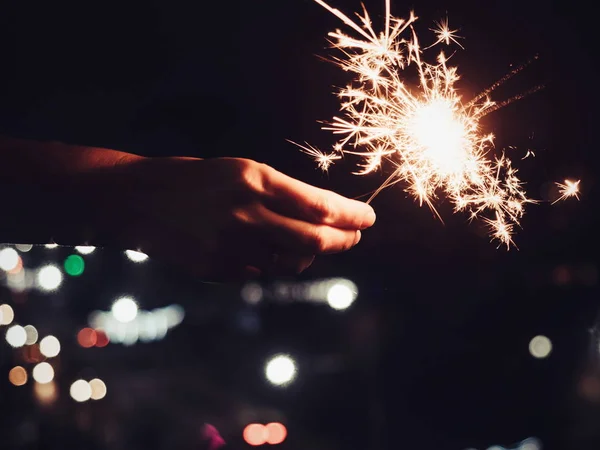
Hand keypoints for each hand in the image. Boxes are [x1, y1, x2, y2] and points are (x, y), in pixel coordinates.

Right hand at [107, 156, 375, 279]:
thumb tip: (322, 217)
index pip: (319, 205)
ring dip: (308, 255)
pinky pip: (260, 273)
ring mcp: (231, 245)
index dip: (351, 215)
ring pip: (290, 262)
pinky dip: (274, 264)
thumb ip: (280, 194)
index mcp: (255, 180)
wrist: (140, 200)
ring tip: (312, 244)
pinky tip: (271, 252)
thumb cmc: (197, 178)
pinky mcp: (216, 269)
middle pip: (313, 239)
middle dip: (343, 241)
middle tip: (355, 238)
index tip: (368, 218)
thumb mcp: (242, 171)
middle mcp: (247, 213)